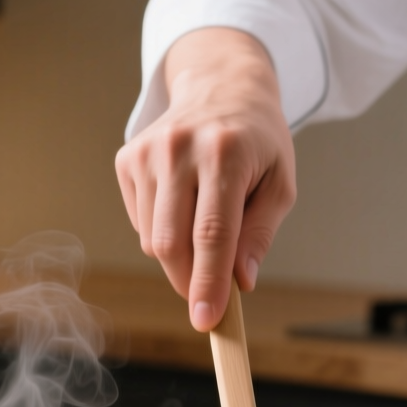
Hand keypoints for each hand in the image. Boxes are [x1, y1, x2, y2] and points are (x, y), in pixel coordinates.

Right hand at [116, 27, 296, 330]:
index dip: (208, 282)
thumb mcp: (280, 184)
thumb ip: (260, 234)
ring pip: (153, 239)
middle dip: (190, 282)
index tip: (207, 320)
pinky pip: (141, 223)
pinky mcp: (127, 159)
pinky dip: (164, 233)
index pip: (212, 233)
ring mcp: (147, 152)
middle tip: (209, 298)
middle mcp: (179, 148)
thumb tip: (241, 282)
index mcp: (225, 153)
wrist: (221, 87)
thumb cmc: (258, 142)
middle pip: (173, 242)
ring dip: (180, 258)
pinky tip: (184, 208)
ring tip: (206, 232)